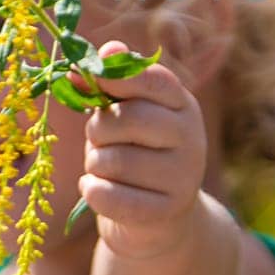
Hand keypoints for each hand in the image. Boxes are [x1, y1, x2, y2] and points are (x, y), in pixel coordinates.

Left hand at [69, 38, 206, 260]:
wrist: (158, 219)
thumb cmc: (134, 152)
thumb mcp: (126, 114)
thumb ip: (112, 84)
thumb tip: (97, 55)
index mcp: (183, 105)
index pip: (153, 80)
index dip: (115, 76)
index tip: (82, 75)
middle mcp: (192, 138)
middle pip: (127, 119)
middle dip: (98, 129)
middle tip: (98, 138)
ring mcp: (184, 178)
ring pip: (113, 160)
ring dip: (94, 163)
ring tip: (104, 167)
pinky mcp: (166, 212)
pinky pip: (109, 195)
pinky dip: (92, 191)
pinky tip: (97, 189)